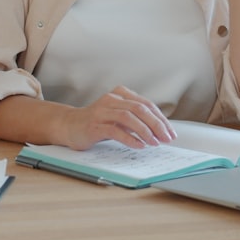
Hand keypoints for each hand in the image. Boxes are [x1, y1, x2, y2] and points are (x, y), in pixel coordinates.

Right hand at [58, 86, 175, 150]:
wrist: (69, 125)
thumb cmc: (98, 122)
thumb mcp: (119, 116)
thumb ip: (136, 119)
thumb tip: (160, 131)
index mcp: (120, 94)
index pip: (146, 104)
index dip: (161, 119)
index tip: (170, 132)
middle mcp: (111, 99)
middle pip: (140, 108)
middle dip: (156, 124)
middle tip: (167, 138)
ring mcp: (101, 111)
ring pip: (128, 117)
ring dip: (145, 131)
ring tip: (154, 143)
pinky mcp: (94, 125)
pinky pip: (115, 130)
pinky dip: (129, 138)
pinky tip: (139, 145)